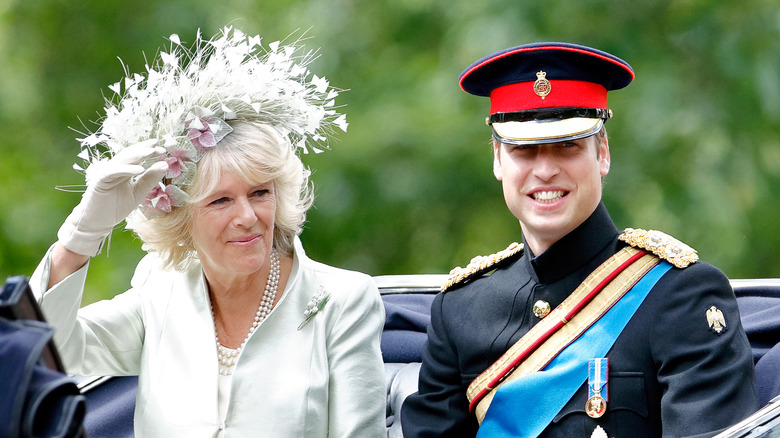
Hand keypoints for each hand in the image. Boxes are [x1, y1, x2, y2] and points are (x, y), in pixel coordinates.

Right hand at [57, 139, 168, 255]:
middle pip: (130, 155)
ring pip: (122, 160)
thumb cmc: (115, 208)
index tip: (163, 149)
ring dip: (137, 155)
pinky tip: (140, 169)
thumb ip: (150, 180)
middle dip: (144, 149)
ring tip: (151, 152)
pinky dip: (126, 169)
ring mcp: (106, 173)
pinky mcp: (99, 181)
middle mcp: (114, 169)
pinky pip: (113, 172)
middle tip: (159, 146)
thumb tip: (165, 164)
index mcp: (123, 171)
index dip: (148, 151)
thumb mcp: (138, 193)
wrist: (97, 224)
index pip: (136, 157)